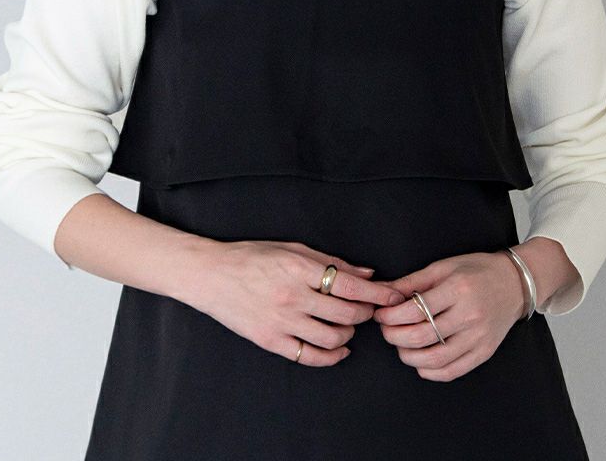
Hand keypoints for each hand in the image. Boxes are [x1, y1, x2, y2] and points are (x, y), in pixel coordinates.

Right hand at [191, 239, 405, 366]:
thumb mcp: (291, 248)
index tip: (395, 296)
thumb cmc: (251, 256)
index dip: (378, 293)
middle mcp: (292, 296)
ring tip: (349, 326)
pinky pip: (310, 356)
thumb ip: (330, 261)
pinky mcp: (270, 341)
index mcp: (298, 267)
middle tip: (369, 310)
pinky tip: (339, 348)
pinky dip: (332, 356)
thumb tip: (367, 274)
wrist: (210, 275)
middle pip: (347, 314)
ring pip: (333, 337)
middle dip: (367, 313)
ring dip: (350, 333)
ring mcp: (281, 321)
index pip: (349, 285)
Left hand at [373, 251, 526, 381]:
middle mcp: (469, 316)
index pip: (415, 310)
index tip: (380, 315)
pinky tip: (420, 363)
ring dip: (408, 356)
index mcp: (457, 290)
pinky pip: (454, 370)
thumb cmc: (476, 270)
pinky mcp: (484, 352)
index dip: (391, 316)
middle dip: (394, 336)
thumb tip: (383, 291)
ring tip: (400, 345)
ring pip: (435, 359)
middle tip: (385, 330)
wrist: (514, 283)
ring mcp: (478, 337)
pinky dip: (431, 371)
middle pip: (421, 336)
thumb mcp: (442, 267)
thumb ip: (412, 282)